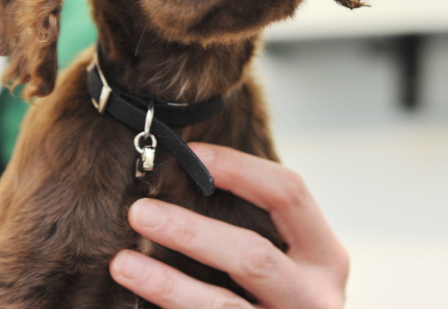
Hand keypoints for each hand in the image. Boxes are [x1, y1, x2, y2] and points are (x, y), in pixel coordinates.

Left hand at [109, 143, 347, 307]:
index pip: (289, 193)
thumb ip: (252, 227)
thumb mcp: (287, 262)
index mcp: (326, 257)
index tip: (189, 154)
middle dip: (190, 233)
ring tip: (122, 264)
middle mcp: (317, 298)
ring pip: (224, 307)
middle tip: (139, 212)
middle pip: (254, 256)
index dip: (239, 167)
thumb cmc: (277, 298)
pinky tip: (136, 303)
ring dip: (168, 284)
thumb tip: (179, 174)